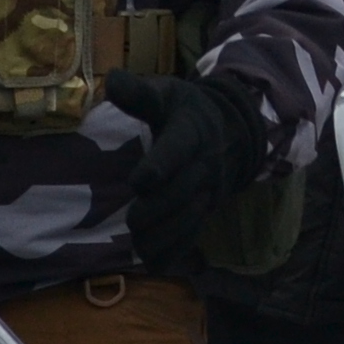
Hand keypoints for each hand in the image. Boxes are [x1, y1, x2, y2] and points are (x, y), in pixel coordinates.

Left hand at [105, 70, 268, 268]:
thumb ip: (140, 93)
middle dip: (159, 209)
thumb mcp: (167, 94)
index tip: (139, 181)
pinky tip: (154, 263)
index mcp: (190, 130)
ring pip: (190, 217)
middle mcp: (203, 163)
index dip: (161, 164)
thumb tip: (112, 80)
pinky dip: (176, 251)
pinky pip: (194, 234)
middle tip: (133, 220)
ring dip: (165, 235)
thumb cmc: (185, 111)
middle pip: (183, 190)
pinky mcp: (206, 210)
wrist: (231, 131)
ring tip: (139, 244)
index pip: (178, 147)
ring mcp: (208, 190)